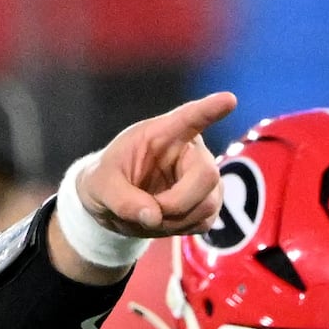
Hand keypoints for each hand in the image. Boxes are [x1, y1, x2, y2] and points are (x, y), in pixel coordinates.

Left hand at [71, 93, 238, 243]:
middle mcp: (189, 151)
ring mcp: (202, 178)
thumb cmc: (106, 181)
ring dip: (176, 219)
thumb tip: (154, 217)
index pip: (189, 118)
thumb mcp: (99, 186)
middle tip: (151, 212)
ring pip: (209, 203)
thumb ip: (122, 199)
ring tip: (150, 215)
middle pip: (207, 175)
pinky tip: (164, 221)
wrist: (112, 203)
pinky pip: (205, 221)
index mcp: (162, 133)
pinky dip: (181, 228)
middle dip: (178, 202)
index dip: (210, 109)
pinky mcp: (207, 202)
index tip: (229, 100)